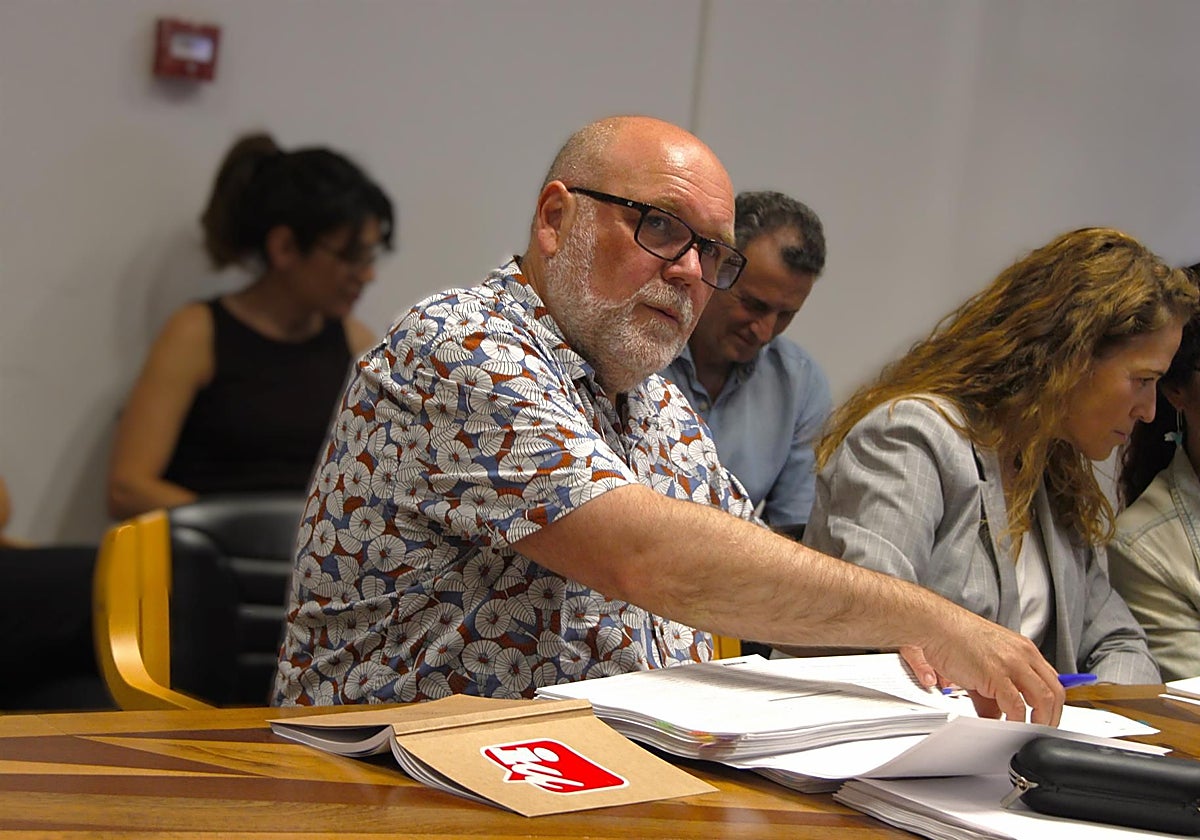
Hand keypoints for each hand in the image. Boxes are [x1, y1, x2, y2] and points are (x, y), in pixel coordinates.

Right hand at [915, 611, 1063, 725]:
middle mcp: (1023, 654)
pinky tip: (1008, 728)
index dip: (1053, 704)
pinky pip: (1016, 706)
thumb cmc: (955, 638)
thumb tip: (994, 715)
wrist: (936, 624)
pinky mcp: (996, 674)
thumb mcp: (982, 665)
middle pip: (1055, 692)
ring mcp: (1012, 663)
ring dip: (1039, 722)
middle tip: (1041, 731)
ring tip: (1028, 733)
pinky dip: (1016, 722)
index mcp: (1023, 649)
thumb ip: (991, 694)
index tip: (1046, 718)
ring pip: (1043, 700)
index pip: (1052, 680)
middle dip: (1051, 717)